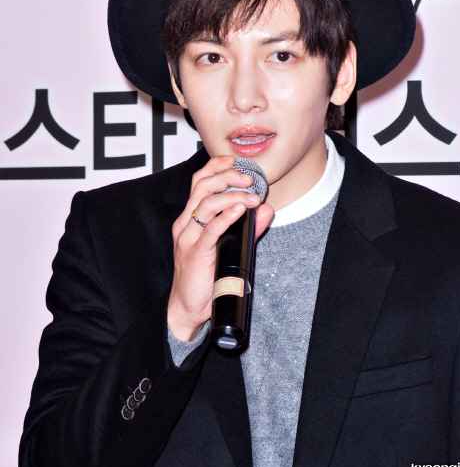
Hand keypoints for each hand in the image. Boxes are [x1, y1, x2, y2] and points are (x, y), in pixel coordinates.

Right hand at [167, 155, 273, 340]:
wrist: (187, 306)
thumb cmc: (205, 275)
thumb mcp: (228, 245)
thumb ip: (247, 227)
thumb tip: (266, 210)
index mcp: (190, 217)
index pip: (199, 181)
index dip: (216, 166)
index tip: (235, 160)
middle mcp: (186, 223)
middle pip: (202, 186)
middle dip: (227, 176)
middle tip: (249, 178)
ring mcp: (188, 237)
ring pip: (206, 203)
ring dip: (231, 195)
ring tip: (251, 196)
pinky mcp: (195, 252)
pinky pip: (210, 229)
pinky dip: (225, 216)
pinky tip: (239, 210)